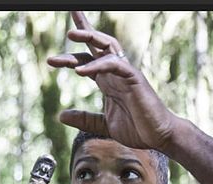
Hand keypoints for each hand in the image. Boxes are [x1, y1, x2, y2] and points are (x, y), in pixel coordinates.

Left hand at [47, 11, 180, 150]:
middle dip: (83, 30)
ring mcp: (126, 74)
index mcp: (108, 81)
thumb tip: (61, 115)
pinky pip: (114, 64)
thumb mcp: (104, 124)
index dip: (72, 55)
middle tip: (69, 18)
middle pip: (98, 43)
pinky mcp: (135, 79)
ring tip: (71, 35)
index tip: (52, 59)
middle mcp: (116, 73)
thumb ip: (85, 119)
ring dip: (89, 37)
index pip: (89, 59)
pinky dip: (97, 65)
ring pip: (107, 46)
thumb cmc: (138, 129)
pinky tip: (81, 71)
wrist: (160, 137)